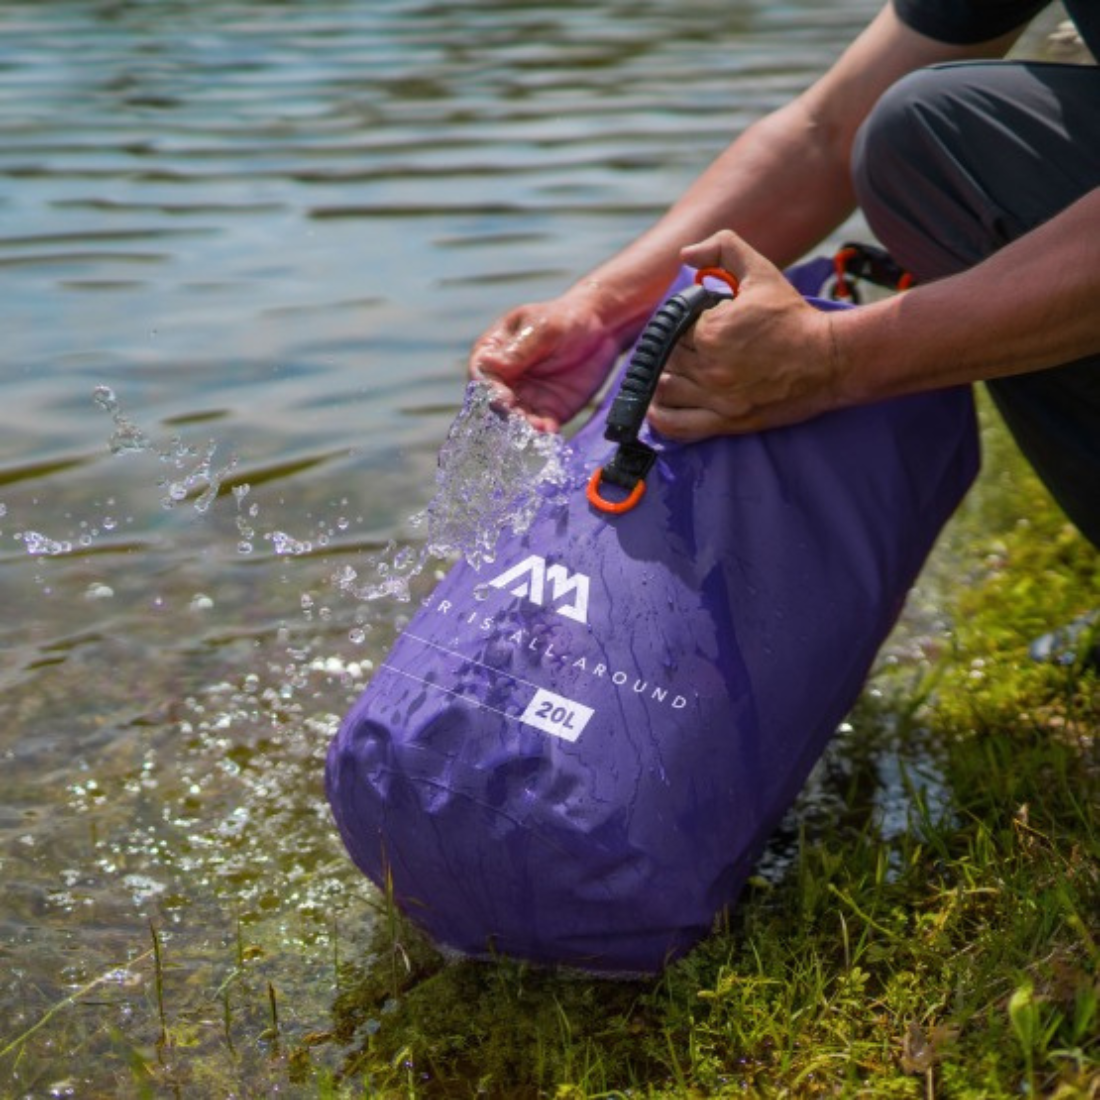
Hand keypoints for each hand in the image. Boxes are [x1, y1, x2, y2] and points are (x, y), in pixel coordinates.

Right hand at [468, 292, 625, 432]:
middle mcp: (505, 379)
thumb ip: (519, 350)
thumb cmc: (565, 319)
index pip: (482, 374)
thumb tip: (488, 364)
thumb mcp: (543, 328)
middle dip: (506, 413)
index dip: (488, 388)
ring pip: (518, 418)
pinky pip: (542, 425)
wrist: (601, 329)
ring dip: (524, 427)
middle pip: (496, 402)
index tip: (502, 397)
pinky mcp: (548, 411)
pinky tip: (551, 432)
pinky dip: (545, 431)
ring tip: (538, 428)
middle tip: (519, 419)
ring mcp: (526, 397)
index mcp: (494, 352)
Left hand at [649, 230, 842, 439]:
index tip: (695, 324)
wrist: (830, 359)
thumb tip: (686, 254)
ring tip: (678, 371)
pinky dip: (662, 418)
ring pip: (665, 390)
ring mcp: (717, 398)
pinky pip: (678, 426)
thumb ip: (723, 249)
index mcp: (711, 330)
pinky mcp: (726, 421)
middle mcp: (709, 367)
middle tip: (691, 346)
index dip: (679, 324)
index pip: (671, 327)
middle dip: (673, 349)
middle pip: (666, 359)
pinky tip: (658, 407)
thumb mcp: (761, 271)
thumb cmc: (793, 317)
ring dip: (665, 379)